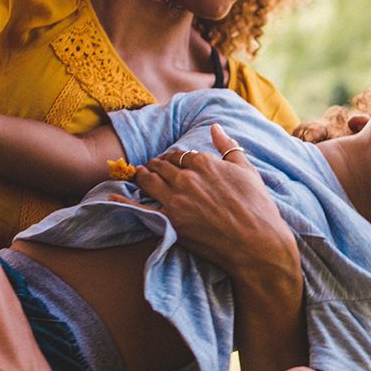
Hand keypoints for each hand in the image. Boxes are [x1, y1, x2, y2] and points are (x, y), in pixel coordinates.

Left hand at [131, 125, 298, 283]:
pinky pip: (141, 209)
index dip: (174, 157)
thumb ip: (228, 147)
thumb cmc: (257, 207)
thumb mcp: (247, 170)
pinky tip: (112, 196)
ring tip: (138, 175)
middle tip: (151, 167)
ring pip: (150, 181)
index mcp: (205, 163)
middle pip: (163, 166)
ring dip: (142, 176)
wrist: (256, 243)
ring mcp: (177, 200)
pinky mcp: (171, 221)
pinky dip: (124, 202)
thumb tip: (215, 127)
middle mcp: (187, 178)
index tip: (171, 160)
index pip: (181, 155)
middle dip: (156, 164)